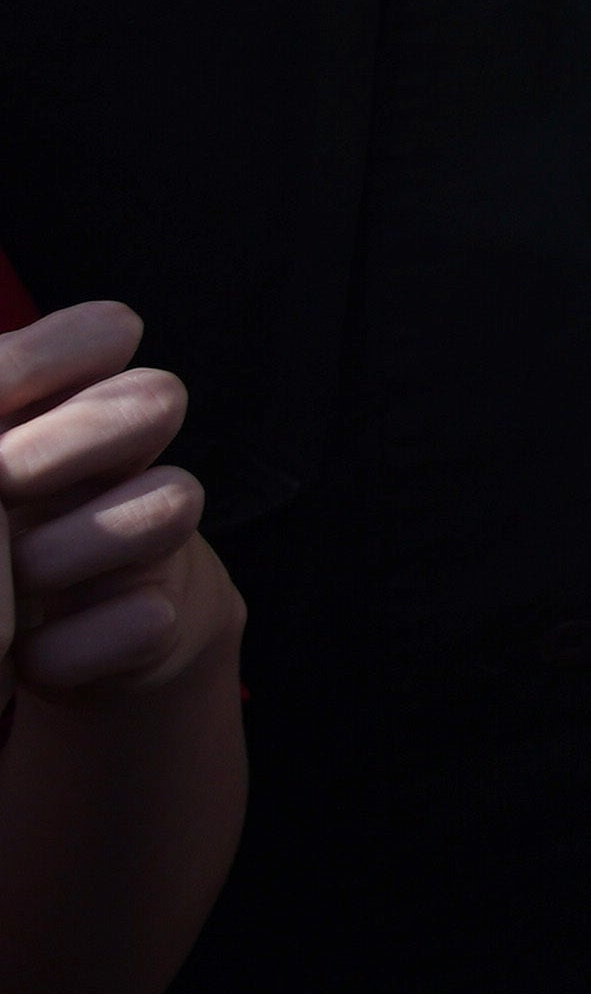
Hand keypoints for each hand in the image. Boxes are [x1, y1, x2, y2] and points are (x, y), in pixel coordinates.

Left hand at [0, 305, 242, 703]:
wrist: (63, 645)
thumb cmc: (4, 536)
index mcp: (69, 411)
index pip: (98, 337)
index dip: (55, 352)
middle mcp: (125, 462)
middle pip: (154, 398)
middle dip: (75, 434)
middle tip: (4, 477)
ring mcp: (154, 540)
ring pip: (172, 499)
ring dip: (73, 546)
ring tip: (17, 575)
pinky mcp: (162, 620)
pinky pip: (144, 618)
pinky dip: (76, 644)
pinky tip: (28, 656)